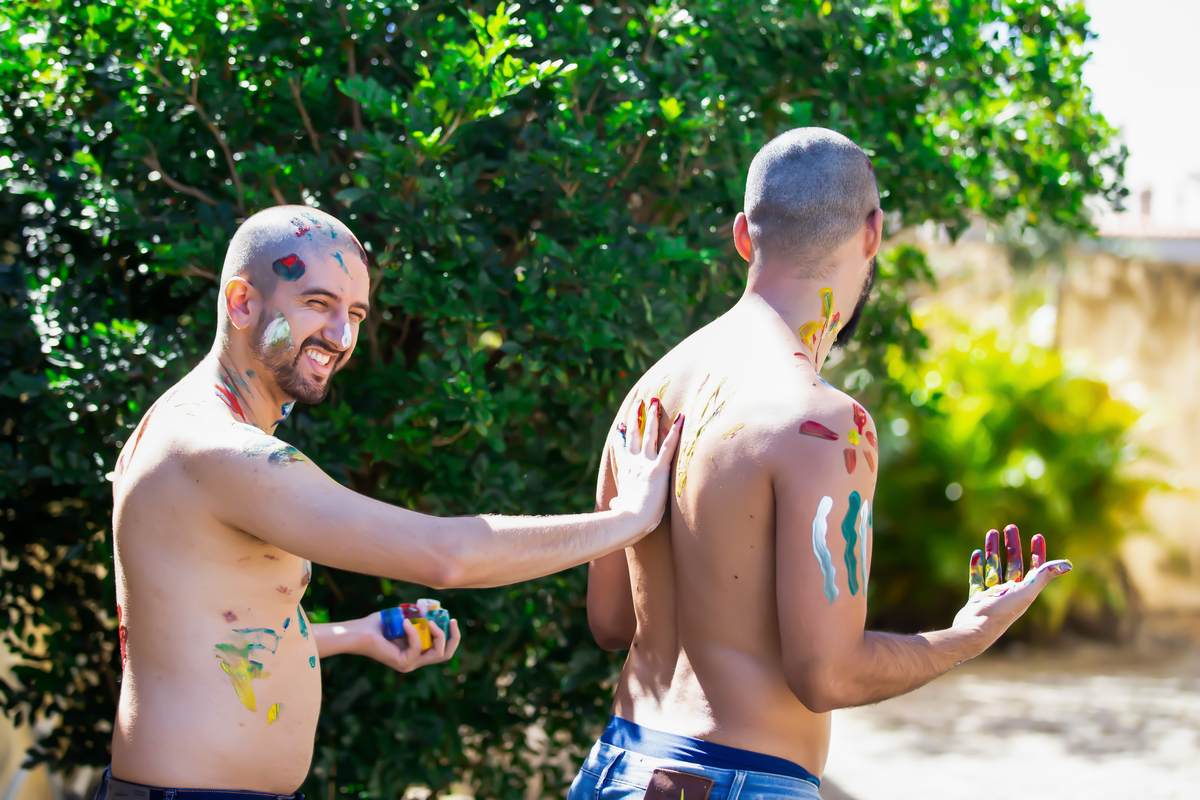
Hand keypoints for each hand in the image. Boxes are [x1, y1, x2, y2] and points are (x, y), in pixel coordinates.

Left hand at [344, 611, 461, 673]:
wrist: (359, 632)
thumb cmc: (378, 624)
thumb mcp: (404, 617)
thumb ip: (418, 614)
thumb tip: (433, 607)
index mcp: (417, 651)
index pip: (442, 649)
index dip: (452, 636)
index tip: (451, 619)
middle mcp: (415, 660)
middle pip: (445, 655)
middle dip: (453, 637)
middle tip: (451, 621)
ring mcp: (410, 664)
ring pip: (437, 654)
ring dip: (438, 635)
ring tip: (430, 621)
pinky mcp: (403, 663)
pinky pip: (417, 647)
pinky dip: (414, 632)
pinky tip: (406, 622)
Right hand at [609, 397, 683, 533]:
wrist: (629, 520)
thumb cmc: (625, 518)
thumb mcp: (618, 507)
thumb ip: (617, 503)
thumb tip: (614, 504)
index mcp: (625, 473)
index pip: (622, 450)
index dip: (621, 437)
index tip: (621, 426)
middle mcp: (634, 463)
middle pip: (635, 435)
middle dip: (636, 417)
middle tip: (639, 403)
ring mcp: (646, 464)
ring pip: (650, 434)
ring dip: (652, 416)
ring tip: (654, 401)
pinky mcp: (659, 469)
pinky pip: (669, 446)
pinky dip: (676, 431)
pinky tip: (682, 418)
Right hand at [951, 524, 1071, 655]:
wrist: (977, 629)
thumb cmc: (1004, 611)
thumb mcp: (1027, 591)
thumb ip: (1044, 576)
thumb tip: (1068, 564)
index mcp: (1025, 592)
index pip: (1035, 568)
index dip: (1038, 552)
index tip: (1037, 536)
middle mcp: (1011, 593)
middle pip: (1013, 564)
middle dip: (1012, 545)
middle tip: (1010, 527)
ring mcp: (993, 595)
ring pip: (994, 567)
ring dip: (993, 550)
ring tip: (991, 532)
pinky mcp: (977, 598)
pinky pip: (977, 578)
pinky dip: (977, 566)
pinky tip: (977, 553)